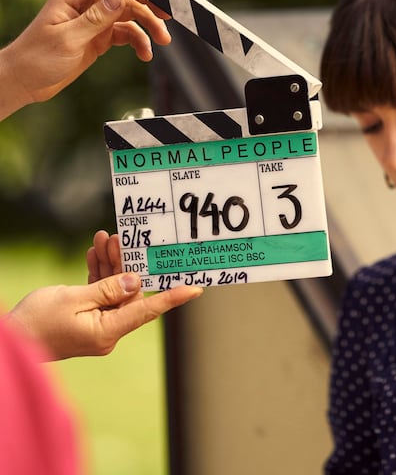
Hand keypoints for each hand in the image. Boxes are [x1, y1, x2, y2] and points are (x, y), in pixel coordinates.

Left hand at [0, 0, 171, 120]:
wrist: (26, 81)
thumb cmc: (37, 58)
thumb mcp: (68, 39)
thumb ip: (96, 17)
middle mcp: (85, 2)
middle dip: (150, 0)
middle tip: (170, 11)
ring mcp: (94, 18)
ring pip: (130, 13)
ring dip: (149, 25)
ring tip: (162, 41)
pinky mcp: (99, 35)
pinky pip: (126, 32)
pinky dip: (139, 41)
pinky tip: (144, 54)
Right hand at [5, 235, 201, 359]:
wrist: (7, 339)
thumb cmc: (35, 322)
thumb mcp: (72, 299)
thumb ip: (107, 289)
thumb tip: (136, 281)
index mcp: (108, 332)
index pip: (148, 311)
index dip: (173, 297)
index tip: (196, 288)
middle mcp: (107, 331)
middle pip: (128, 292)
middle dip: (125, 263)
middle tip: (120, 238)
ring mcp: (96, 325)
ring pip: (112, 289)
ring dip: (109, 264)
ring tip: (104, 238)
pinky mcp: (84, 318)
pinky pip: (97, 293)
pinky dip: (96, 274)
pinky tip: (93, 253)